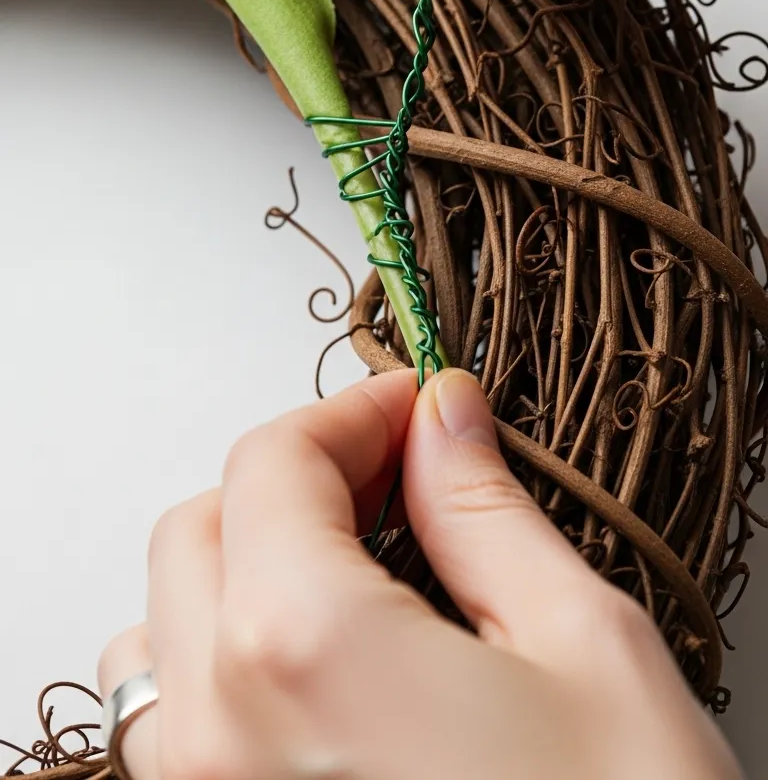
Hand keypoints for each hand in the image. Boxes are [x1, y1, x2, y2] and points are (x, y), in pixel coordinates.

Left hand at [99, 370, 739, 778]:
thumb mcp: (584, 651)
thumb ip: (487, 511)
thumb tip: (446, 417)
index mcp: (301, 647)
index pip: (272, 462)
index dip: (352, 413)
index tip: (420, 409)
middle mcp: (216, 734)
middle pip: (198, 530)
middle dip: (292, 480)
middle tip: (399, 482)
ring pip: (160, 634)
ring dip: (240, 572)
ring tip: (355, 578)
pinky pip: (167, 740)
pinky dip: (220, 672)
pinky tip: (320, 684)